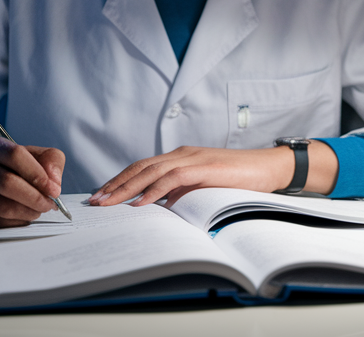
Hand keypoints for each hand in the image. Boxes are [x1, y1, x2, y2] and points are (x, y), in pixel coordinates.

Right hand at [0, 134, 64, 227]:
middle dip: (35, 197)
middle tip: (49, 204)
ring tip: (38, 210)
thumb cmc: (4, 166)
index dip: (37, 173)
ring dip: (28, 212)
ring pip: (2, 206)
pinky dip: (17, 221)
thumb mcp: (27, 153)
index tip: (53, 189)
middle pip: (6, 183)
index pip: (14, 155)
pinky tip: (24, 215)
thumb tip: (54, 183)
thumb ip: (48, 160)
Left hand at [88, 144, 338, 207]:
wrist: (268, 168)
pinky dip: (153, 191)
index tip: (103, 195)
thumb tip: (160, 208)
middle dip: (115, 184)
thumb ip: (182, 192)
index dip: (120, 180)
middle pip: (139, 167)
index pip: (142, 167)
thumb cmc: (239, 179)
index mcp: (179, 157)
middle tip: (95, 201)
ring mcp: (191, 158)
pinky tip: (140, 203)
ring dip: (126, 188)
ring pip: (150, 171)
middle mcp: (181, 154)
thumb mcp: (204, 187)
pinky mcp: (202, 167)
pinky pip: (172, 178)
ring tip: (109, 202)